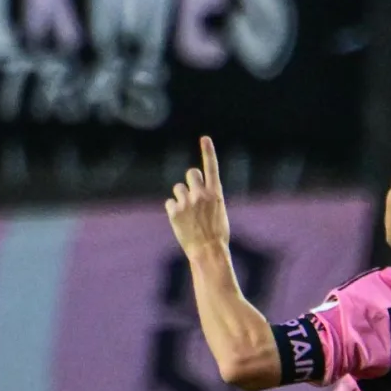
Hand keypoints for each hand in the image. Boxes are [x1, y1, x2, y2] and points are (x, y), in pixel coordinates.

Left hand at [166, 137, 230, 256]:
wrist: (208, 252)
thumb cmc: (217, 235)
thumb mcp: (219, 212)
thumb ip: (209, 198)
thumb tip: (195, 192)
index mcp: (216, 194)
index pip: (212, 167)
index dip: (208, 151)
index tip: (204, 138)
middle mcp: (201, 194)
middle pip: (191, 173)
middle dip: (191, 181)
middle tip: (193, 195)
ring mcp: (187, 202)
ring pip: (178, 188)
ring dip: (181, 197)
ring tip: (188, 213)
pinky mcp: (174, 211)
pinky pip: (170, 203)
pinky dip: (174, 210)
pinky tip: (181, 222)